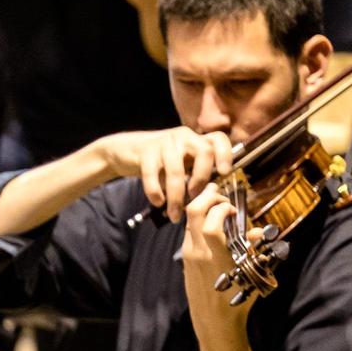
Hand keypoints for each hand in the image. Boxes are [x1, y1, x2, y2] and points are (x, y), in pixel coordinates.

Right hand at [102, 125, 234, 222]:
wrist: (126, 150)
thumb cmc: (159, 161)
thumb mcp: (181, 162)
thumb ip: (195, 172)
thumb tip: (210, 198)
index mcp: (196, 139)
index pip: (218, 139)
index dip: (225, 154)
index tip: (224, 173)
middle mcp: (184, 136)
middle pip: (204, 152)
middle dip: (202, 178)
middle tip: (194, 197)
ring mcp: (165, 141)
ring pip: (177, 169)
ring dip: (176, 196)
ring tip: (174, 214)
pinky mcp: (146, 151)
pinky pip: (152, 173)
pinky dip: (155, 191)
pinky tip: (157, 202)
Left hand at [180, 186, 257, 326]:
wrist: (213, 321)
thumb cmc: (237, 301)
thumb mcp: (252, 276)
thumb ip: (255, 251)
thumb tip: (257, 232)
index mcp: (217, 258)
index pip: (212, 224)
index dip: (223, 208)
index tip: (235, 209)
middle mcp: (199, 254)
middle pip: (193, 213)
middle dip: (207, 196)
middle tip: (221, 194)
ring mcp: (189, 256)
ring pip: (189, 221)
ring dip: (202, 207)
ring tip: (217, 202)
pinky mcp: (185, 259)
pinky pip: (188, 232)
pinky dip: (199, 220)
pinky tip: (211, 220)